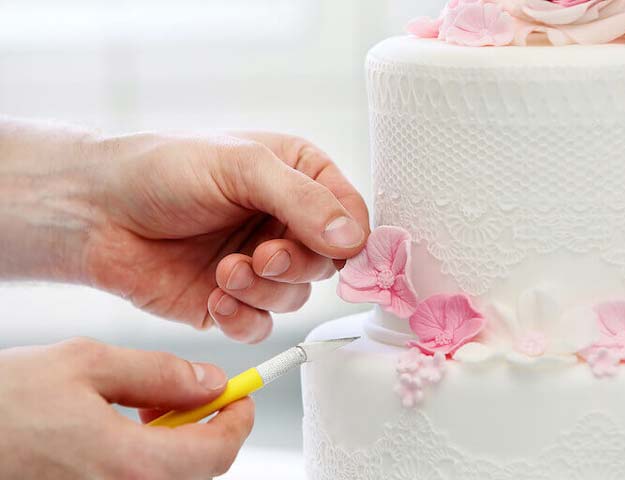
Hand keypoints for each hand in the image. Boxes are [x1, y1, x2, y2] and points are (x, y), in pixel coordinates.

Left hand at [0, 119, 369, 340]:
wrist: (97, 212)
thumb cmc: (165, 170)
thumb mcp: (241, 166)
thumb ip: (303, 201)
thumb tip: (354, 240)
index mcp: (297, 178)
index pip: (350, 214)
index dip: (350, 237)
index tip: (337, 250)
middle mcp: (284, 223)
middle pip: (327, 263)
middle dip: (296, 265)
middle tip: (262, 255)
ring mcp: (259, 265)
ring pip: (295, 298)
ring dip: (264, 290)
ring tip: (226, 271)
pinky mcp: (232, 302)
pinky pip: (260, 326)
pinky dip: (243, 319)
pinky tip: (215, 297)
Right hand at [0, 337, 251, 479]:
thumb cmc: (7, 402)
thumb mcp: (89, 365)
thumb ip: (160, 373)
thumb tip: (210, 381)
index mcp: (131, 464)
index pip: (217, 451)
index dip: (238, 419)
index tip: (242, 395)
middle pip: (198, 468)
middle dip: (207, 425)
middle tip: (191, 392)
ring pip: (170, 474)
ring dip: (177, 439)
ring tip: (145, 404)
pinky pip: (140, 479)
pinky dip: (148, 453)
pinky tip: (122, 427)